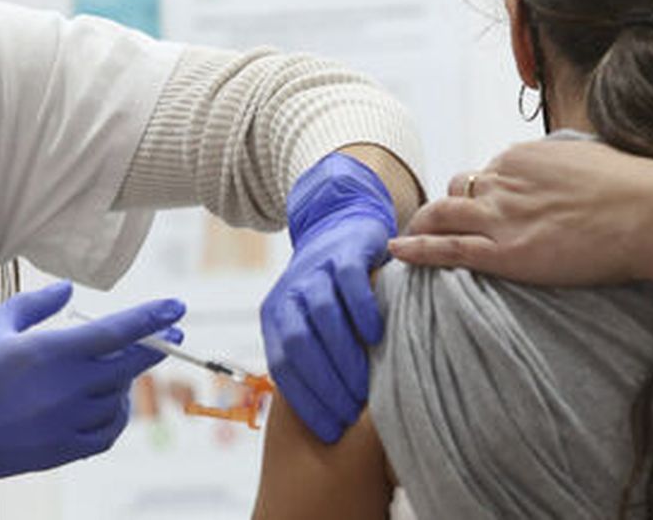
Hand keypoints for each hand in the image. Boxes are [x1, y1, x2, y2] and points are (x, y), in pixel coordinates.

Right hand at [0, 281, 183, 513]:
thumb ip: (36, 304)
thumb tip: (69, 290)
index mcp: (50, 353)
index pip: (117, 332)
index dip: (153, 318)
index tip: (177, 307)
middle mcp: (64, 389)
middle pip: (129, 366)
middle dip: (155, 347)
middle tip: (172, 335)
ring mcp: (63, 424)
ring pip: (118, 400)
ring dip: (125, 383)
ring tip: (115, 370)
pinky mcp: (58, 452)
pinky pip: (104, 435)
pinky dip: (114, 418)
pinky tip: (107, 405)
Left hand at [262, 153, 396, 442]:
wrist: (342, 222)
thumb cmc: (333, 289)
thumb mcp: (310, 321)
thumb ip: (312, 355)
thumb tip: (327, 415)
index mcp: (275, 315)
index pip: (283, 366)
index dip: (305, 400)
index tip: (330, 429)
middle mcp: (289, 292)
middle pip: (300, 344)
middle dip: (325, 384)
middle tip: (352, 414)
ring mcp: (316, 269)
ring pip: (322, 316)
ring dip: (344, 355)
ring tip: (366, 386)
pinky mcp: (345, 251)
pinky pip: (349, 283)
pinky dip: (361, 312)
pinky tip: (377, 337)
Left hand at [388, 138, 652, 284]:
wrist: (650, 214)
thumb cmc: (636, 190)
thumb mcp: (592, 159)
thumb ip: (567, 165)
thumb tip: (571, 172)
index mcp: (524, 155)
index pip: (491, 171)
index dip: (487, 192)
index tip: (488, 208)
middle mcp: (504, 179)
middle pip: (460, 190)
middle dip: (449, 206)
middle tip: (436, 223)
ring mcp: (501, 215)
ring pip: (442, 215)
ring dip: (422, 225)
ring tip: (406, 238)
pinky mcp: (503, 251)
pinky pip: (446, 249)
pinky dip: (417, 249)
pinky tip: (396, 251)